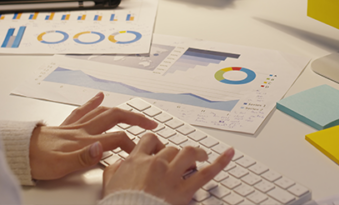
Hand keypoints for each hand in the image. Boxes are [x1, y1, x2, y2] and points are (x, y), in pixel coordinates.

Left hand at [29, 92, 157, 179]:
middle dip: (135, 118)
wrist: (20, 152)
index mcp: (84, 140)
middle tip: (150, 124)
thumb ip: (83, 157)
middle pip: (114, 117)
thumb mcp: (61, 166)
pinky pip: (83, 110)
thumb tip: (101, 148)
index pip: (116, 138)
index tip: (141, 152)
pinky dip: (93, 102)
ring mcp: (75, 125)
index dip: (132, 144)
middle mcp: (83, 130)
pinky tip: (99, 96)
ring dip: (121, 110)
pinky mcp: (67, 125)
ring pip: (103, 112)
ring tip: (134, 112)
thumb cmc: (39, 160)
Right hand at [102, 132, 234, 204]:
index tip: (159, 148)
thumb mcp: (109, 184)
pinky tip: (229, 153)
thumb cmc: (120, 204)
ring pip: (188, 153)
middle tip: (179, 161)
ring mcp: (171, 175)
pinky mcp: (184, 191)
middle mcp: (156, 163)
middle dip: (176, 153)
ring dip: (196, 152)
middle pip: (171, 148)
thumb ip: (114, 170)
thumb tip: (118, 164)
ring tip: (200, 155)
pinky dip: (221, 161)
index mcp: (137, 159)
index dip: (157, 143)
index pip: (150, 140)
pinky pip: (206, 173)